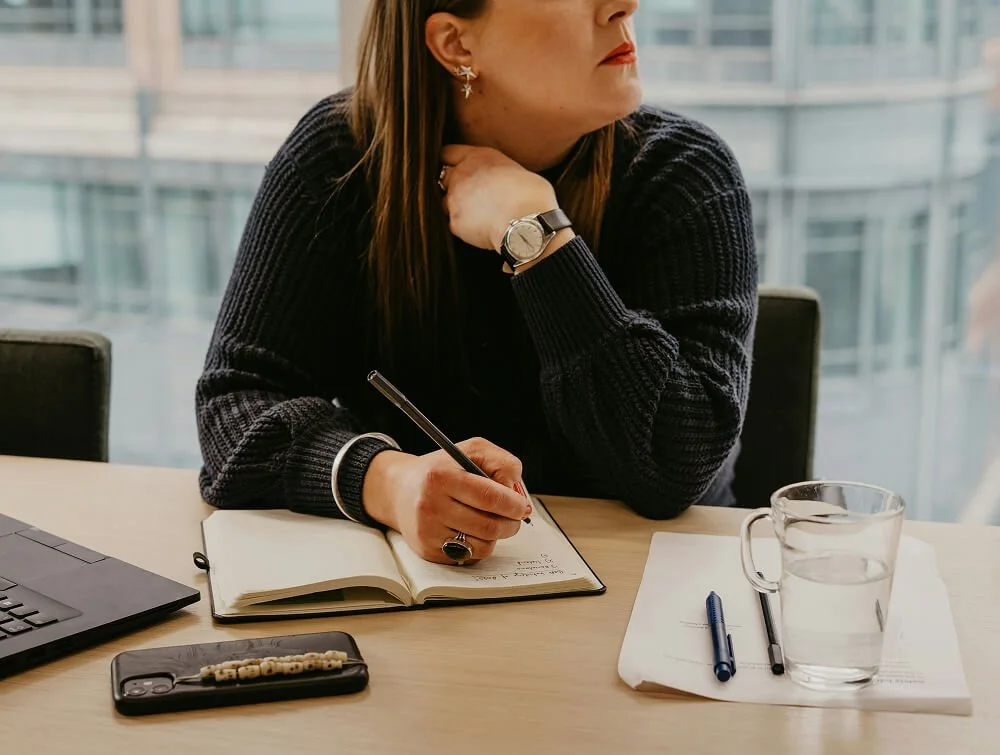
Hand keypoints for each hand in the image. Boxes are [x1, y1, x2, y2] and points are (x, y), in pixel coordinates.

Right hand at [361, 437, 532, 564]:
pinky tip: (472, 530)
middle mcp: (431, 505)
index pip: (490, 497)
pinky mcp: (428, 551)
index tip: (521, 505)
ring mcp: (428, 531)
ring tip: (491, 520)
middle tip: (514, 516)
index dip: (514, 504)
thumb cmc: (442, 469)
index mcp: (441, 477)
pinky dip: (479, 545)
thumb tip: (517, 493)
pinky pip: (469, 556)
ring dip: (496, 535)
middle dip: (511, 523)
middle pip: (489, 526)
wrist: (399, 490)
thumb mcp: (472, 450)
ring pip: (483, 545)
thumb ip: (502, 463)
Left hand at [440, 145, 558, 251]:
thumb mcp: (516, 170)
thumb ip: (497, 173)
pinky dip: (464, 228)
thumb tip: (500, 183)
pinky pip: (454, 224)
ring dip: (456, 207)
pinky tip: (479, 230)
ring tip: (477, 215)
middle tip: (470, 196)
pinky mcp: (455, 222)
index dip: (450, 161)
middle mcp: (461, 175)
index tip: (452, 167)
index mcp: (477, 157)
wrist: (527, 220)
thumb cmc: (531, 195)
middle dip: (453, 186)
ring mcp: (454, 199)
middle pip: (444, 178)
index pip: (448, 153)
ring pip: (445, 203)